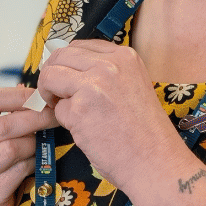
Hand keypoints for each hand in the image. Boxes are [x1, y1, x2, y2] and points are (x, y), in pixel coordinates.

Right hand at [0, 86, 57, 205]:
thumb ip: (8, 113)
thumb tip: (31, 88)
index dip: (19, 96)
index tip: (42, 96)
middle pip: (3, 126)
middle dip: (36, 118)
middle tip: (56, 116)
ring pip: (11, 149)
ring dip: (33, 144)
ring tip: (42, 142)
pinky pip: (18, 171)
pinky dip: (33, 164)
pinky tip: (35, 162)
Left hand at [36, 39, 182, 191]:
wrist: (156, 160)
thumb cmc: (145, 131)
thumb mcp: (133, 86)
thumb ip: (107, 74)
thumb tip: (70, 69)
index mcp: (126, 56)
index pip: (80, 45)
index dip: (67, 63)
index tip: (66, 80)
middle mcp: (111, 64)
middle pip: (60, 56)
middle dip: (52, 76)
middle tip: (57, 97)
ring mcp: (95, 84)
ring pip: (50, 75)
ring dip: (49, 93)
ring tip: (66, 111)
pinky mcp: (80, 108)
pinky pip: (55, 107)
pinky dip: (63, 120)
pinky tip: (83, 129)